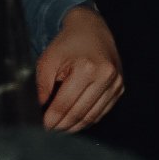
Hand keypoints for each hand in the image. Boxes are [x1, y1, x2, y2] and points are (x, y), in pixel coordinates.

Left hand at [35, 5, 124, 131]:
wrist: (91, 28)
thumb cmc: (68, 43)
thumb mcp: (48, 60)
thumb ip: (41, 86)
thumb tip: (38, 111)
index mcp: (87, 68)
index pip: (65, 105)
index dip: (50, 120)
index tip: (40, 127)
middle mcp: (106, 76)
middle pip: (79, 114)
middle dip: (61, 126)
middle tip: (48, 131)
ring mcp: (116, 83)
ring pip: (92, 117)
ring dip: (74, 126)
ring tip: (59, 128)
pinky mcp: (120, 88)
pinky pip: (102, 112)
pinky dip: (87, 120)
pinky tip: (74, 120)